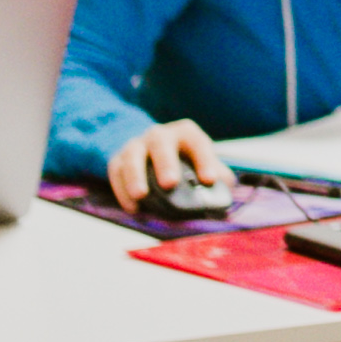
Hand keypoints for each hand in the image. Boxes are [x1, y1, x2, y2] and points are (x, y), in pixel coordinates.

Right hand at [108, 120, 223, 207]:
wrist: (150, 152)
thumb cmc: (185, 162)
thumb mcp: (203, 164)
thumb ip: (218, 178)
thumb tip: (224, 197)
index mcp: (186, 134)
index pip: (197, 142)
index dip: (204, 160)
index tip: (209, 180)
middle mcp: (160, 135)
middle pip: (160, 142)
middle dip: (165, 162)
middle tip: (169, 184)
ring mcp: (137, 146)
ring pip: (133, 155)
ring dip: (135, 175)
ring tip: (141, 195)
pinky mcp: (118, 160)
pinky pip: (116, 172)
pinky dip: (121, 189)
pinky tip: (132, 207)